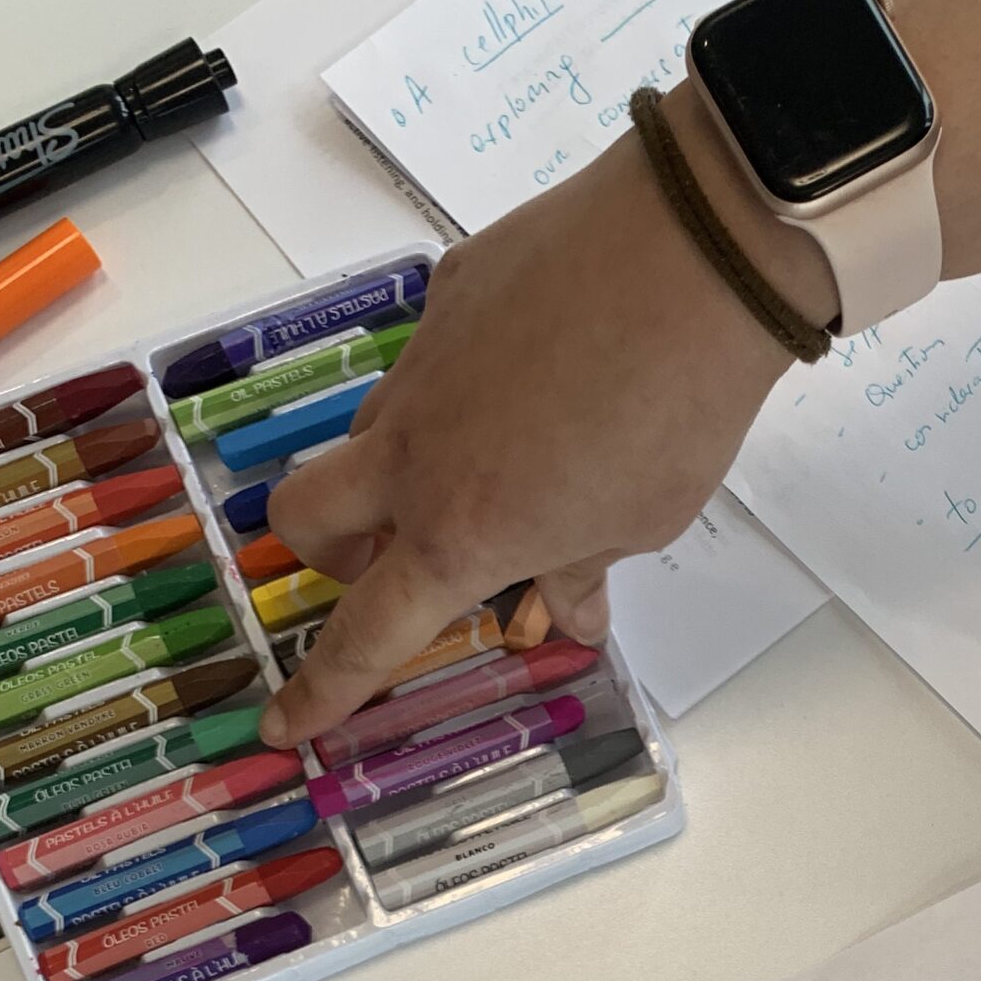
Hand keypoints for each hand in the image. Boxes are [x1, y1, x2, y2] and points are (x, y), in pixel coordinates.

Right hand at [259, 97, 817, 747]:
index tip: (287, 725)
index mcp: (457, 535)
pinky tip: (541, 369)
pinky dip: (464, 389)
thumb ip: (581, 568)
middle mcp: (413, 452)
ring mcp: (420, 365)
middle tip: (391, 563)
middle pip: (306, 515)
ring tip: (500, 465)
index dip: (322, 690)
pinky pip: (432, 359)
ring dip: (402, 471)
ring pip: (370, 432)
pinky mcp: (448, 293)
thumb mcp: (640, 523)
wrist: (692, 254)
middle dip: (332, 553)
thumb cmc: (675, 412)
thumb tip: (565, 608)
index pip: (366, 634)